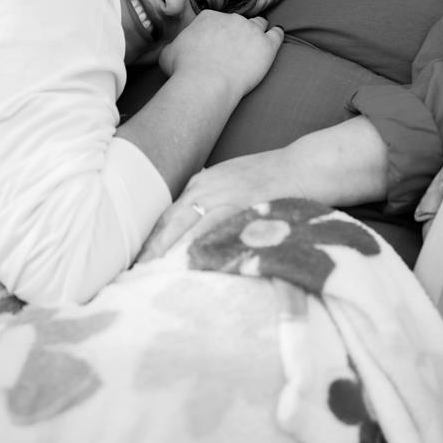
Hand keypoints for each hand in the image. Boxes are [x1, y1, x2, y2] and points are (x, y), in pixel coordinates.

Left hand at [138, 149, 299, 260]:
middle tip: (138, 273)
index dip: (153, 240)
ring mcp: (223, 197)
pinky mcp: (241, 208)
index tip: (140, 260)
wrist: (303, 166)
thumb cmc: (269, 177)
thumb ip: (210, 200)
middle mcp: (206, 188)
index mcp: (200, 183)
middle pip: (171, 223)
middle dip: (153, 249)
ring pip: (187, 229)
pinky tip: (190, 267)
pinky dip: (200, 249)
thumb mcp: (230, 182)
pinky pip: (215, 232)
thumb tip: (192, 225)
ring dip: (170, 253)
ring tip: (154, 276)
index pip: (168, 216)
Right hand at [159, 12, 283, 99]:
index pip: (216, 19)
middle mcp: (230, 18)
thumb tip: (171, 49)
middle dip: (237, 32)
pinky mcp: (267, 45)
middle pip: (238, 21)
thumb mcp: (168, 54)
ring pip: (259, 23)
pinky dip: (276, 35)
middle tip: (235, 48)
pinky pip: (277, 34)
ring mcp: (251, 30)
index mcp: (208, 17)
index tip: (217, 42)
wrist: (205, 82)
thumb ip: (173, 47)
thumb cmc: (184, 70)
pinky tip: (276, 37)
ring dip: (258, 31)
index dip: (218, 31)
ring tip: (257, 41)